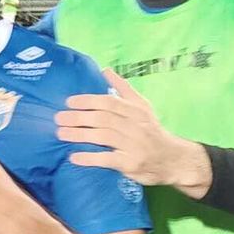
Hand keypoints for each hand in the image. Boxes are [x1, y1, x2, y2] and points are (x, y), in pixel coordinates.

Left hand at [54, 70, 210, 196]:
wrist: (174, 159)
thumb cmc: (152, 130)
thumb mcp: (142, 107)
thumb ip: (123, 88)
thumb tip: (105, 69)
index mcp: (136, 110)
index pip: (109, 102)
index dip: (88, 101)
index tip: (69, 102)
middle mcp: (135, 126)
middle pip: (104, 119)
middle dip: (79, 117)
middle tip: (59, 118)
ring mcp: (134, 145)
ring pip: (104, 137)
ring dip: (80, 135)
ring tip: (61, 134)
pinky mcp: (131, 164)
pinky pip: (108, 159)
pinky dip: (90, 158)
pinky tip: (74, 156)